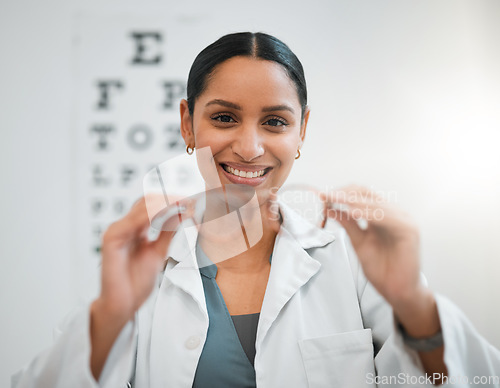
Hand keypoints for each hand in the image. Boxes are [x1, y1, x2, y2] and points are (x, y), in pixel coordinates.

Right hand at [97, 195, 188, 321]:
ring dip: (164, 203)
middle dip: (170, 198)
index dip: (172, 200)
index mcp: (135, 229)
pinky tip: (164, 213)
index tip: (192, 199)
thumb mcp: (159, 253)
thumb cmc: (135, 282)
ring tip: (183, 203)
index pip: (152, 205)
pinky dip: (150, 215)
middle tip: (190, 198)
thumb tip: (181, 213)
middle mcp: (125, 227)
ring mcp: (117, 231)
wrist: (122, 304)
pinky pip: (132, 222)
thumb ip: (168, 233)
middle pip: (147, 202)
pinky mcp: (111, 239)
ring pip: (141, 208)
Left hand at [322, 185, 421, 307]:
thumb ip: (347, 224)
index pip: (361, 195)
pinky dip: (368, 212)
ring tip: (336, 200)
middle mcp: (393, 214)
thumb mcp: (358, 242)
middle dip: (344, 193)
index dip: (342, 192)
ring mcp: (403, 220)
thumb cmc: (381, 268)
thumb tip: (330, 208)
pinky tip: (353, 211)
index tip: (324, 195)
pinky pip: (387, 217)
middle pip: (367, 194)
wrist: (396, 291)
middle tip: (327, 195)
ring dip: (352, 200)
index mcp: (382, 215)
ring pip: (375, 203)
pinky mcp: (409, 230)